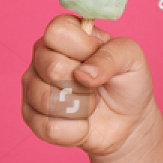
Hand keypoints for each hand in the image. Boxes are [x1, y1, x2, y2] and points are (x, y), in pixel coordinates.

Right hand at [21, 14, 157, 160]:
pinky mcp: (31, 117)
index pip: (57, 32)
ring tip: (90, 103)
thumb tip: (82, 73)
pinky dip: (76, 130)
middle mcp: (43, 56)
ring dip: (81, 108)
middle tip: (96, 85)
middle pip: (52, 67)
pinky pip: (48, 127)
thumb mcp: (131, 58)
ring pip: (46, 99)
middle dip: (85, 83)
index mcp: (65, 34)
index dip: (82, 47)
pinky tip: (82, 122)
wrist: (129, 121)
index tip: (98, 54)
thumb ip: (111, 56)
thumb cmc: (127, 82)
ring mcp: (33, 86)